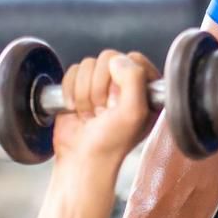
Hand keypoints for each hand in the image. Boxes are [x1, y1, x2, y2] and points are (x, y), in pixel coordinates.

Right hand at [53, 51, 158, 167]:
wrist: (81, 158)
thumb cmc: (111, 142)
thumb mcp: (133, 112)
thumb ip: (134, 79)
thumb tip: (116, 60)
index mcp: (147, 89)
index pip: (134, 59)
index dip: (122, 78)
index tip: (119, 101)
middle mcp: (126, 84)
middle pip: (108, 58)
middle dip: (99, 87)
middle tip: (103, 110)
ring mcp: (102, 85)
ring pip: (88, 65)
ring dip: (85, 93)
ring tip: (92, 113)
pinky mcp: (81, 87)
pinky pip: (73, 72)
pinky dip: (71, 91)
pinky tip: (77, 110)